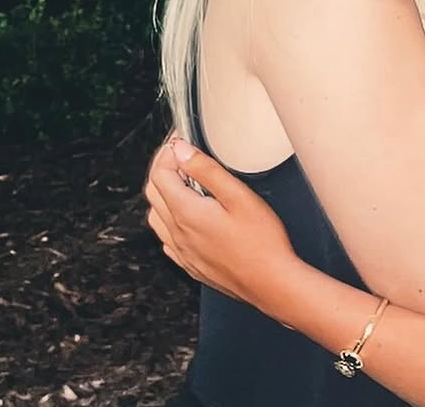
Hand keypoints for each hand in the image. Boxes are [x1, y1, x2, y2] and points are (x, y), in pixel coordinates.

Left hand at [145, 139, 298, 315]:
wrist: (271, 283)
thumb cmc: (261, 241)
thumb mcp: (238, 195)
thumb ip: (206, 170)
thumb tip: (180, 150)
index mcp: (186, 213)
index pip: (160, 175)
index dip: (166, 153)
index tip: (180, 140)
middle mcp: (178, 234)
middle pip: (153, 193)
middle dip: (162, 168)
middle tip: (180, 153)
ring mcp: (182, 252)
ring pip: (156, 216)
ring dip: (163, 193)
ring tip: (184, 179)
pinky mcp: (191, 265)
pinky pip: (166, 238)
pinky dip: (169, 218)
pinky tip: (187, 215)